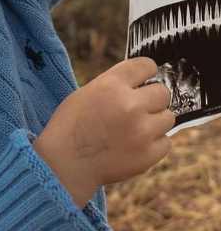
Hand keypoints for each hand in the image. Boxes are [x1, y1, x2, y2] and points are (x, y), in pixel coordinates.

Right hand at [34, 57, 174, 207]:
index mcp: (111, 85)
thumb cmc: (70, 127)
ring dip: (154, 122)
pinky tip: (134, 145)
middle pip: (162, 93)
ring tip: (134, 129)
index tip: (144, 81)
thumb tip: (141, 84)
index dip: (146, 73)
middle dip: (152, 100)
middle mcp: (130, 104)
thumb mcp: (86, 94)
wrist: (64, 165)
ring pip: (168, 118)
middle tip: (137, 110)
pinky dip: (154, 144)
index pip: (147, 66)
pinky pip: (166, 142)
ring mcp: (142, 131)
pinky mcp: (149, 154)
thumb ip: (115, 86)